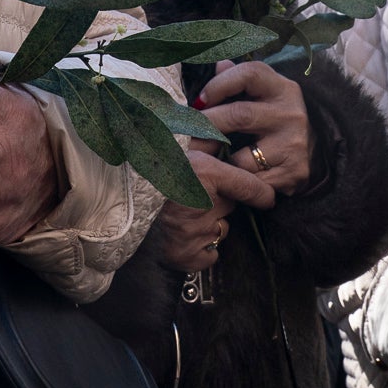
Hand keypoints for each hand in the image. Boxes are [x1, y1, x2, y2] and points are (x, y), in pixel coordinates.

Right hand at [153, 139, 277, 271]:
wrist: (118, 203)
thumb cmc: (148, 172)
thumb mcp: (178, 148)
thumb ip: (206, 141)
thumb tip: (227, 132)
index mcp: (204, 174)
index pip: (249, 187)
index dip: (261, 193)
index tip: (268, 198)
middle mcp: (201, 204)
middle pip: (230, 206)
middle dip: (219, 202)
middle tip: (194, 195)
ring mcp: (193, 233)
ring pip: (220, 229)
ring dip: (209, 224)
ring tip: (184, 214)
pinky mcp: (186, 255)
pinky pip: (209, 253)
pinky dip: (200, 248)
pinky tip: (183, 235)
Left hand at [196, 60, 314, 195]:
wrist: (314, 154)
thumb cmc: (276, 118)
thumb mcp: (264, 94)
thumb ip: (240, 80)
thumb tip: (217, 63)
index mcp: (283, 88)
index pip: (248, 74)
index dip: (218, 85)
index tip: (199, 101)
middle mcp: (291, 114)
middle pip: (239, 115)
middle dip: (207, 125)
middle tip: (188, 133)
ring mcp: (294, 145)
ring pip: (241, 156)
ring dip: (217, 159)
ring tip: (202, 158)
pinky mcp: (293, 173)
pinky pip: (250, 181)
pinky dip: (233, 181)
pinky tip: (224, 178)